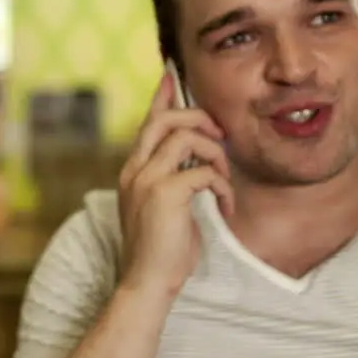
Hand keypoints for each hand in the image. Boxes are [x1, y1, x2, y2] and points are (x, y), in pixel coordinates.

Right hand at [116, 72, 233, 299]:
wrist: (147, 283)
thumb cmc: (160, 251)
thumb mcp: (164, 208)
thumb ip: (173, 180)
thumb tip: (198, 163)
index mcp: (133, 170)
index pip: (147, 123)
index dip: (162, 96)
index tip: (171, 74)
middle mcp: (135, 169)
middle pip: (167, 118)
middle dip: (200, 119)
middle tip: (221, 138)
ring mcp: (147, 179)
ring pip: (188, 138)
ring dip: (217, 156)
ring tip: (224, 183)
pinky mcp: (165, 194)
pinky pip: (204, 172)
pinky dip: (222, 186)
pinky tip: (224, 207)